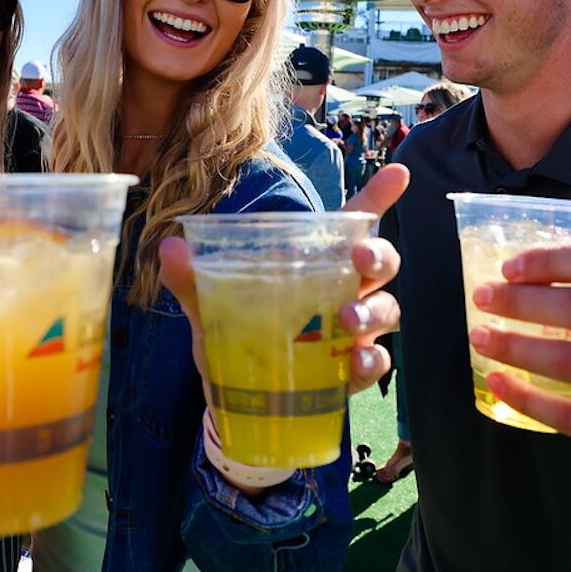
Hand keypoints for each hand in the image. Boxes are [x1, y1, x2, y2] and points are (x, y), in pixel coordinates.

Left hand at [158, 163, 408, 406]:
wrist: (231, 400)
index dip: (378, 196)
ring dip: (374, 309)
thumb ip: (190, 278)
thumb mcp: (206, 305)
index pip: (352, 224)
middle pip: (380, 262)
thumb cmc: (230, 335)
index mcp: (313, 263)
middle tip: (361, 258)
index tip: (400, 172)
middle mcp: (341, 291)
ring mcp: (351, 332)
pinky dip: (372, 361)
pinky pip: (376, 362)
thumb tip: (170, 248)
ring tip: (347, 320)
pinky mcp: (350, 372)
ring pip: (386, 309)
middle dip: (379, 254)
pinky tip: (357, 363)